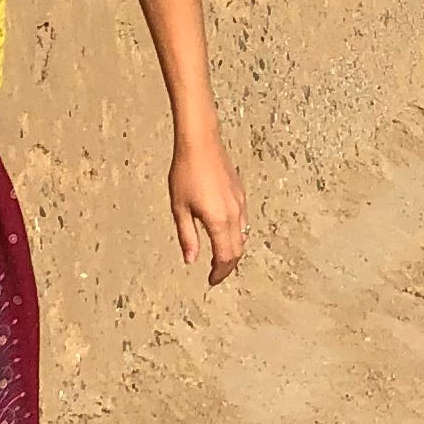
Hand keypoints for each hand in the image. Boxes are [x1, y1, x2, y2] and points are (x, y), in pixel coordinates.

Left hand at [171, 133, 245, 284]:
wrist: (200, 143)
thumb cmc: (185, 172)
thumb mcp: (180, 208)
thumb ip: (187, 236)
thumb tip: (191, 260)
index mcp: (218, 221)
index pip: (225, 257)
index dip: (219, 272)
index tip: (211, 281)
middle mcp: (234, 214)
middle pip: (237, 250)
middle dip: (227, 265)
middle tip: (215, 273)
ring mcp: (240, 203)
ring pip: (242, 236)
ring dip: (232, 250)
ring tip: (219, 257)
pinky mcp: (240, 194)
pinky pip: (243, 222)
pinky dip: (236, 235)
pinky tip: (224, 233)